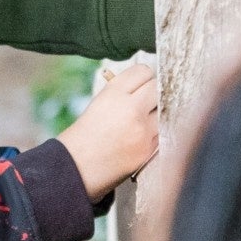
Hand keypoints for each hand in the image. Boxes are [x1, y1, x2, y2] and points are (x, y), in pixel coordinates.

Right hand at [58, 62, 159, 198]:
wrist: (75, 169)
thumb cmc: (84, 136)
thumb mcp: (99, 104)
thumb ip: (122, 92)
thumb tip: (146, 85)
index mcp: (114, 93)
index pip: (143, 71)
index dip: (143, 78)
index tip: (142, 84)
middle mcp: (131, 109)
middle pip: (158, 88)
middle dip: (153, 93)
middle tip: (147, 100)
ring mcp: (143, 131)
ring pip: (164, 111)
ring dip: (157, 113)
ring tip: (143, 121)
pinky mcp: (149, 150)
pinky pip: (162, 133)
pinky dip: (155, 132)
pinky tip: (142, 136)